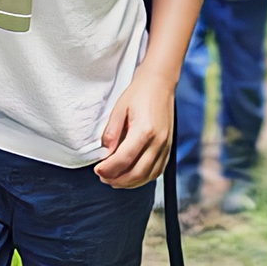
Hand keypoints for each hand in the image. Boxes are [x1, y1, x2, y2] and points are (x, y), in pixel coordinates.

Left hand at [93, 66, 173, 188]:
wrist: (160, 83)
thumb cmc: (139, 93)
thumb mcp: (120, 108)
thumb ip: (111, 132)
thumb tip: (105, 153)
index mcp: (145, 130)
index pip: (124, 158)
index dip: (109, 169)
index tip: (97, 170)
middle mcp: (158, 141)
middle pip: (137, 172)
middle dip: (117, 179)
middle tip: (103, 178)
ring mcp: (166, 146)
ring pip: (148, 176)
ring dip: (130, 182)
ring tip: (114, 180)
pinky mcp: (168, 147)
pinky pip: (157, 171)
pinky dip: (144, 178)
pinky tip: (131, 176)